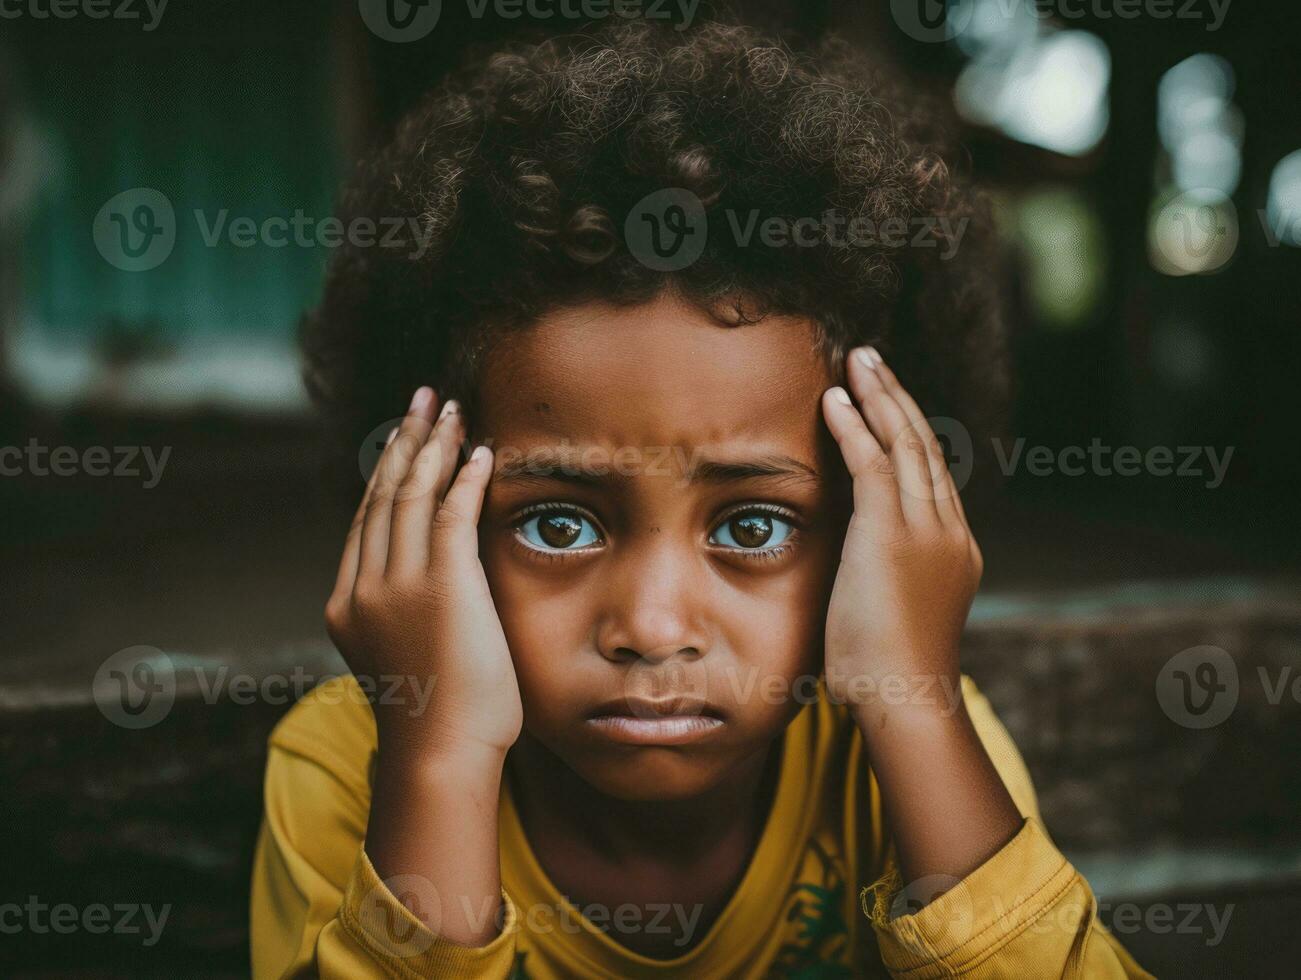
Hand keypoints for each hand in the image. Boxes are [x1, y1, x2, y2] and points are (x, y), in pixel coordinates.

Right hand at [324, 386, 520, 758]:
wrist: (439, 757)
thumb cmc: (437, 721)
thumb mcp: (403, 658)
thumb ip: (405, 615)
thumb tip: (431, 592)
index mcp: (348, 604)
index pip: (367, 522)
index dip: (387, 474)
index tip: (406, 440)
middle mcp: (364, 587)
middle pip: (383, 495)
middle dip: (406, 440)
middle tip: (424, 400)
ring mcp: (397, 584)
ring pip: (410, 494)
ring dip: (434, 445)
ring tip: (450, 409)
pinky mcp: (440, 585)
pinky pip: (449, 513)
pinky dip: (463, 478)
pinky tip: (478, 452)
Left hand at [819, 346, 981, 727]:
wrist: (904, 702)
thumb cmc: (888, 677)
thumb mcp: (893, 615)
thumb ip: (882, 580)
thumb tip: (857, 576)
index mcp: (953, 548)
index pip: (931, 474)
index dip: (908, 431)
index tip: (885, 401)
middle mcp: (948, 530)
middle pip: (926, 446)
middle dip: (896, 398)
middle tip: (872, 359)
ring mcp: (925, 530)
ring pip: (906, 444)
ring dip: (879, 396)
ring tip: (858, 359)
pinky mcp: (892, 535)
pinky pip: (873, 464)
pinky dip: (854, 427)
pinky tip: (835, 399)